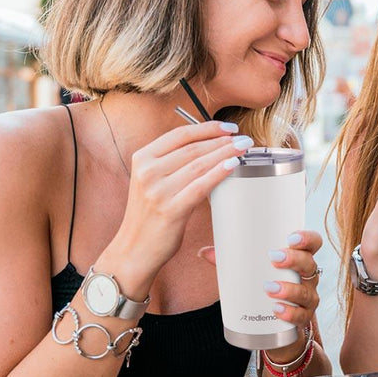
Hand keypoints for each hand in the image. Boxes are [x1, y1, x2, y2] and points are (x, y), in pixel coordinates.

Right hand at [111, 121, 251, 276]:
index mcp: (142, 158)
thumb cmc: (149, 213)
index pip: (180, 135)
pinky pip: (201, 186)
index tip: (229, 127)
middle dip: (222, 141)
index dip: (208, 128)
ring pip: (199, 164)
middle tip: (243, 139)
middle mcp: (148, 172)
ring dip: (226, 153)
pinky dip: (219, 173)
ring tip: (243, 149)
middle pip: (193, 148)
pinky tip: (233, 165)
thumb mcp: (150, 179)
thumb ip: (170, 160)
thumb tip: (208, 142)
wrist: (133, 248)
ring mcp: (157, 191)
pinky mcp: (170, 210)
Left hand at [199, 229, 322, 360]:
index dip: (307, 238)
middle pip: (309, 264)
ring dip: (290, 288)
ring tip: (270, 288)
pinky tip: (277, 310)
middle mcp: (307, 277)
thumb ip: (230, 262)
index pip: (313, 243)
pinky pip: (302, 316)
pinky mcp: (302, 318)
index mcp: (298, 259)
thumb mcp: (250, 273)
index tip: (291, 237)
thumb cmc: (263, 289)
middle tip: (275, 258)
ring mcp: (307, 298)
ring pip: (307, 291)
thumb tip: (203, 252)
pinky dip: (290, 312)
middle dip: (295, 259)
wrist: (275, 327)